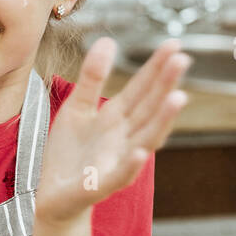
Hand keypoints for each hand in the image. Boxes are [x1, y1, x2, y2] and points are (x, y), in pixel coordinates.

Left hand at [34, 36, 189, 224]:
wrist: (53, 196)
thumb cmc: (69, 153)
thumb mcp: (77, 107)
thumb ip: (92, 77)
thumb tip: (108, 40)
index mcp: (117, 118)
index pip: (141, 89)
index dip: (156, 67)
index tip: (174, 44)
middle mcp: (123, 137)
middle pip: (148, 109)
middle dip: (165, 85)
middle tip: (182, 59)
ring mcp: (116, 161)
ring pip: (144, 139)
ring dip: (161, 121)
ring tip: (177, 98)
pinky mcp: (100, 185)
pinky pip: (119, 175)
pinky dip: (130, 165)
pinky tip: (139, 153)